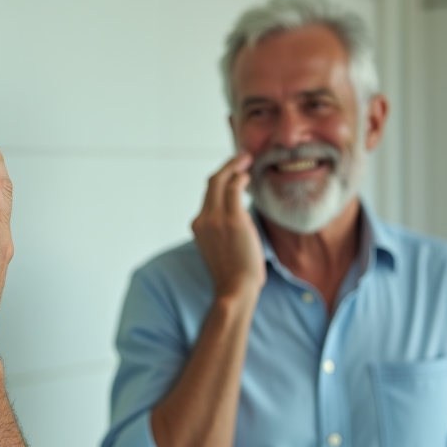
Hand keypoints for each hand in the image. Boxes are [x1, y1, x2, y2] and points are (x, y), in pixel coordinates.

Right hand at [191, 151, 265, 300]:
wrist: (234, 289)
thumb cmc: (233, 276)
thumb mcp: (220, 251)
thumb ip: (223, 234)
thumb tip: (238, 226)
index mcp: (198, 227)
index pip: (208, 196)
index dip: (221, 181)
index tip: (232, 173)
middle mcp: (203, 219)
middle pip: (211, 183)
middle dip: (226, 167)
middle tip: (241, 157)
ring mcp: (215, 218)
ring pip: (221, 181)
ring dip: (234, 166)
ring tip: (246, 159)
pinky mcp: (232, 219)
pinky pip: (234, 189)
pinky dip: (240, 178)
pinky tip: (248, 175)